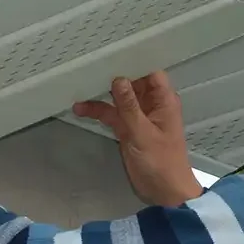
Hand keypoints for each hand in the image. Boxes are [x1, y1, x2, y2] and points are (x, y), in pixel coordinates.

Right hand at [73, 71, 200, 206]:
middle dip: (113, 74)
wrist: (164, 192)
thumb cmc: (161, 161)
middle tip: (89, 62)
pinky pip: (112, 114)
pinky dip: (98, 111)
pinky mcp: (128, 129)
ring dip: (101, 94)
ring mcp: (138, 117)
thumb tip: (118, 78)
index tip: (114, 51)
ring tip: (79, 84)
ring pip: (119, 98)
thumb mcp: (142, 133)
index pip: (150, 72)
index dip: (135, 61)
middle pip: (132, 82)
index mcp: (163, 101)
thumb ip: (129, 106)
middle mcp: (151, 105)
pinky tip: (80, 108)